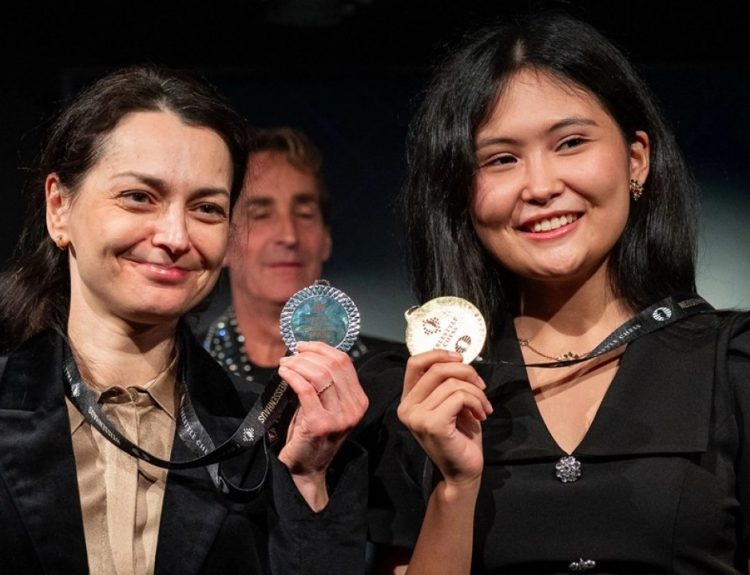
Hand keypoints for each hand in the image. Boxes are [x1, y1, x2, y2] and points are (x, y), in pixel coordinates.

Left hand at [277, 341, 368, 509]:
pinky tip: (283, 373)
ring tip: (285, 364)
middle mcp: (354, 408)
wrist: (306, 469)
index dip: (322, 348)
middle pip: (332, 366)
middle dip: (308, 355)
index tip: (304, 346)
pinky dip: (292, 376)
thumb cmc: (312, 435)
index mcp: (359, 400)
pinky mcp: (320, 424)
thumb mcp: (327, 407)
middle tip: (291, 355)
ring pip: (319, 375)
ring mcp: (339, 417)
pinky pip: (305, 389)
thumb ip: (326, 384)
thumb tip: (307, 354)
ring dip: (298, 364)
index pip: (345, 362)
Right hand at [397, 350, 491, 486]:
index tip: (460, 359)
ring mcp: (417, 416)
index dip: (439, 354)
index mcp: (408, 399)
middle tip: (482, 387)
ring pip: (452, 384)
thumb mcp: (450, 403)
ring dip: (476, 392)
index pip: (415, 363)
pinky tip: (481, 415)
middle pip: (437, 369)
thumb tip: (458, 359)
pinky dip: (476, 402)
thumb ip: (446, 383)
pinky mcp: (433, 424)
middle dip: (466, 372)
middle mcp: (407, 407)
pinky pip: (459, 397)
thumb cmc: (460, 437)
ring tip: (483, 407)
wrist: (463, 472)